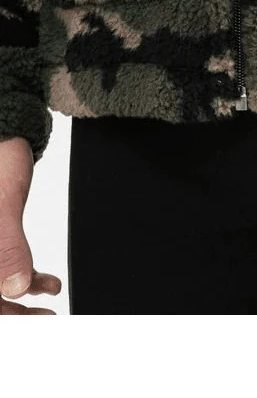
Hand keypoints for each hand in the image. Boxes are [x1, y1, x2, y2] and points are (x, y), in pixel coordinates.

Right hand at [0, 137, 60, 314]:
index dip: (1, 315)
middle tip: (43, 322)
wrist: (5, 135)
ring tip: (49, 312)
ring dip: (20, 303)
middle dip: (11, 315)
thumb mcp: (4, 202)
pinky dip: (27, 279)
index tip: (23, 326)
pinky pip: (5, 269)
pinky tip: (49, 284)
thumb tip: (16, 288)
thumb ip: (8, 246)